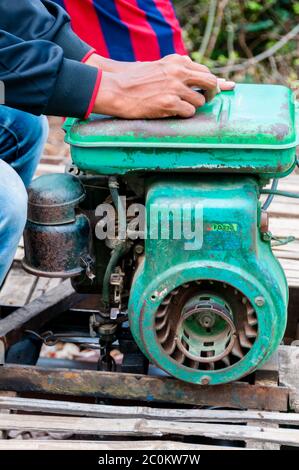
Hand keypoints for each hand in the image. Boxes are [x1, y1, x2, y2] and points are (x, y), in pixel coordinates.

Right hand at [92, 54, 234, 118]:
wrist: (115, 89)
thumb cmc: (134, 81)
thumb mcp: (158, 66)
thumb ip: (176, 69)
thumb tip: (194, 72)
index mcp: (177, 61)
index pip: (204, 70)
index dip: (212, 82)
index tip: (219, 89)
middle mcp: (179, 72)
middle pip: (210, 82)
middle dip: (212, 93)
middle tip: (205, 100)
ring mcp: (175, 88)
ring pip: (200, 100)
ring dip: (193, 107)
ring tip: (178, 108)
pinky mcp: (169, 103)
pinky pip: (189, 112)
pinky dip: (184, 115)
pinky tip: (172, 114)